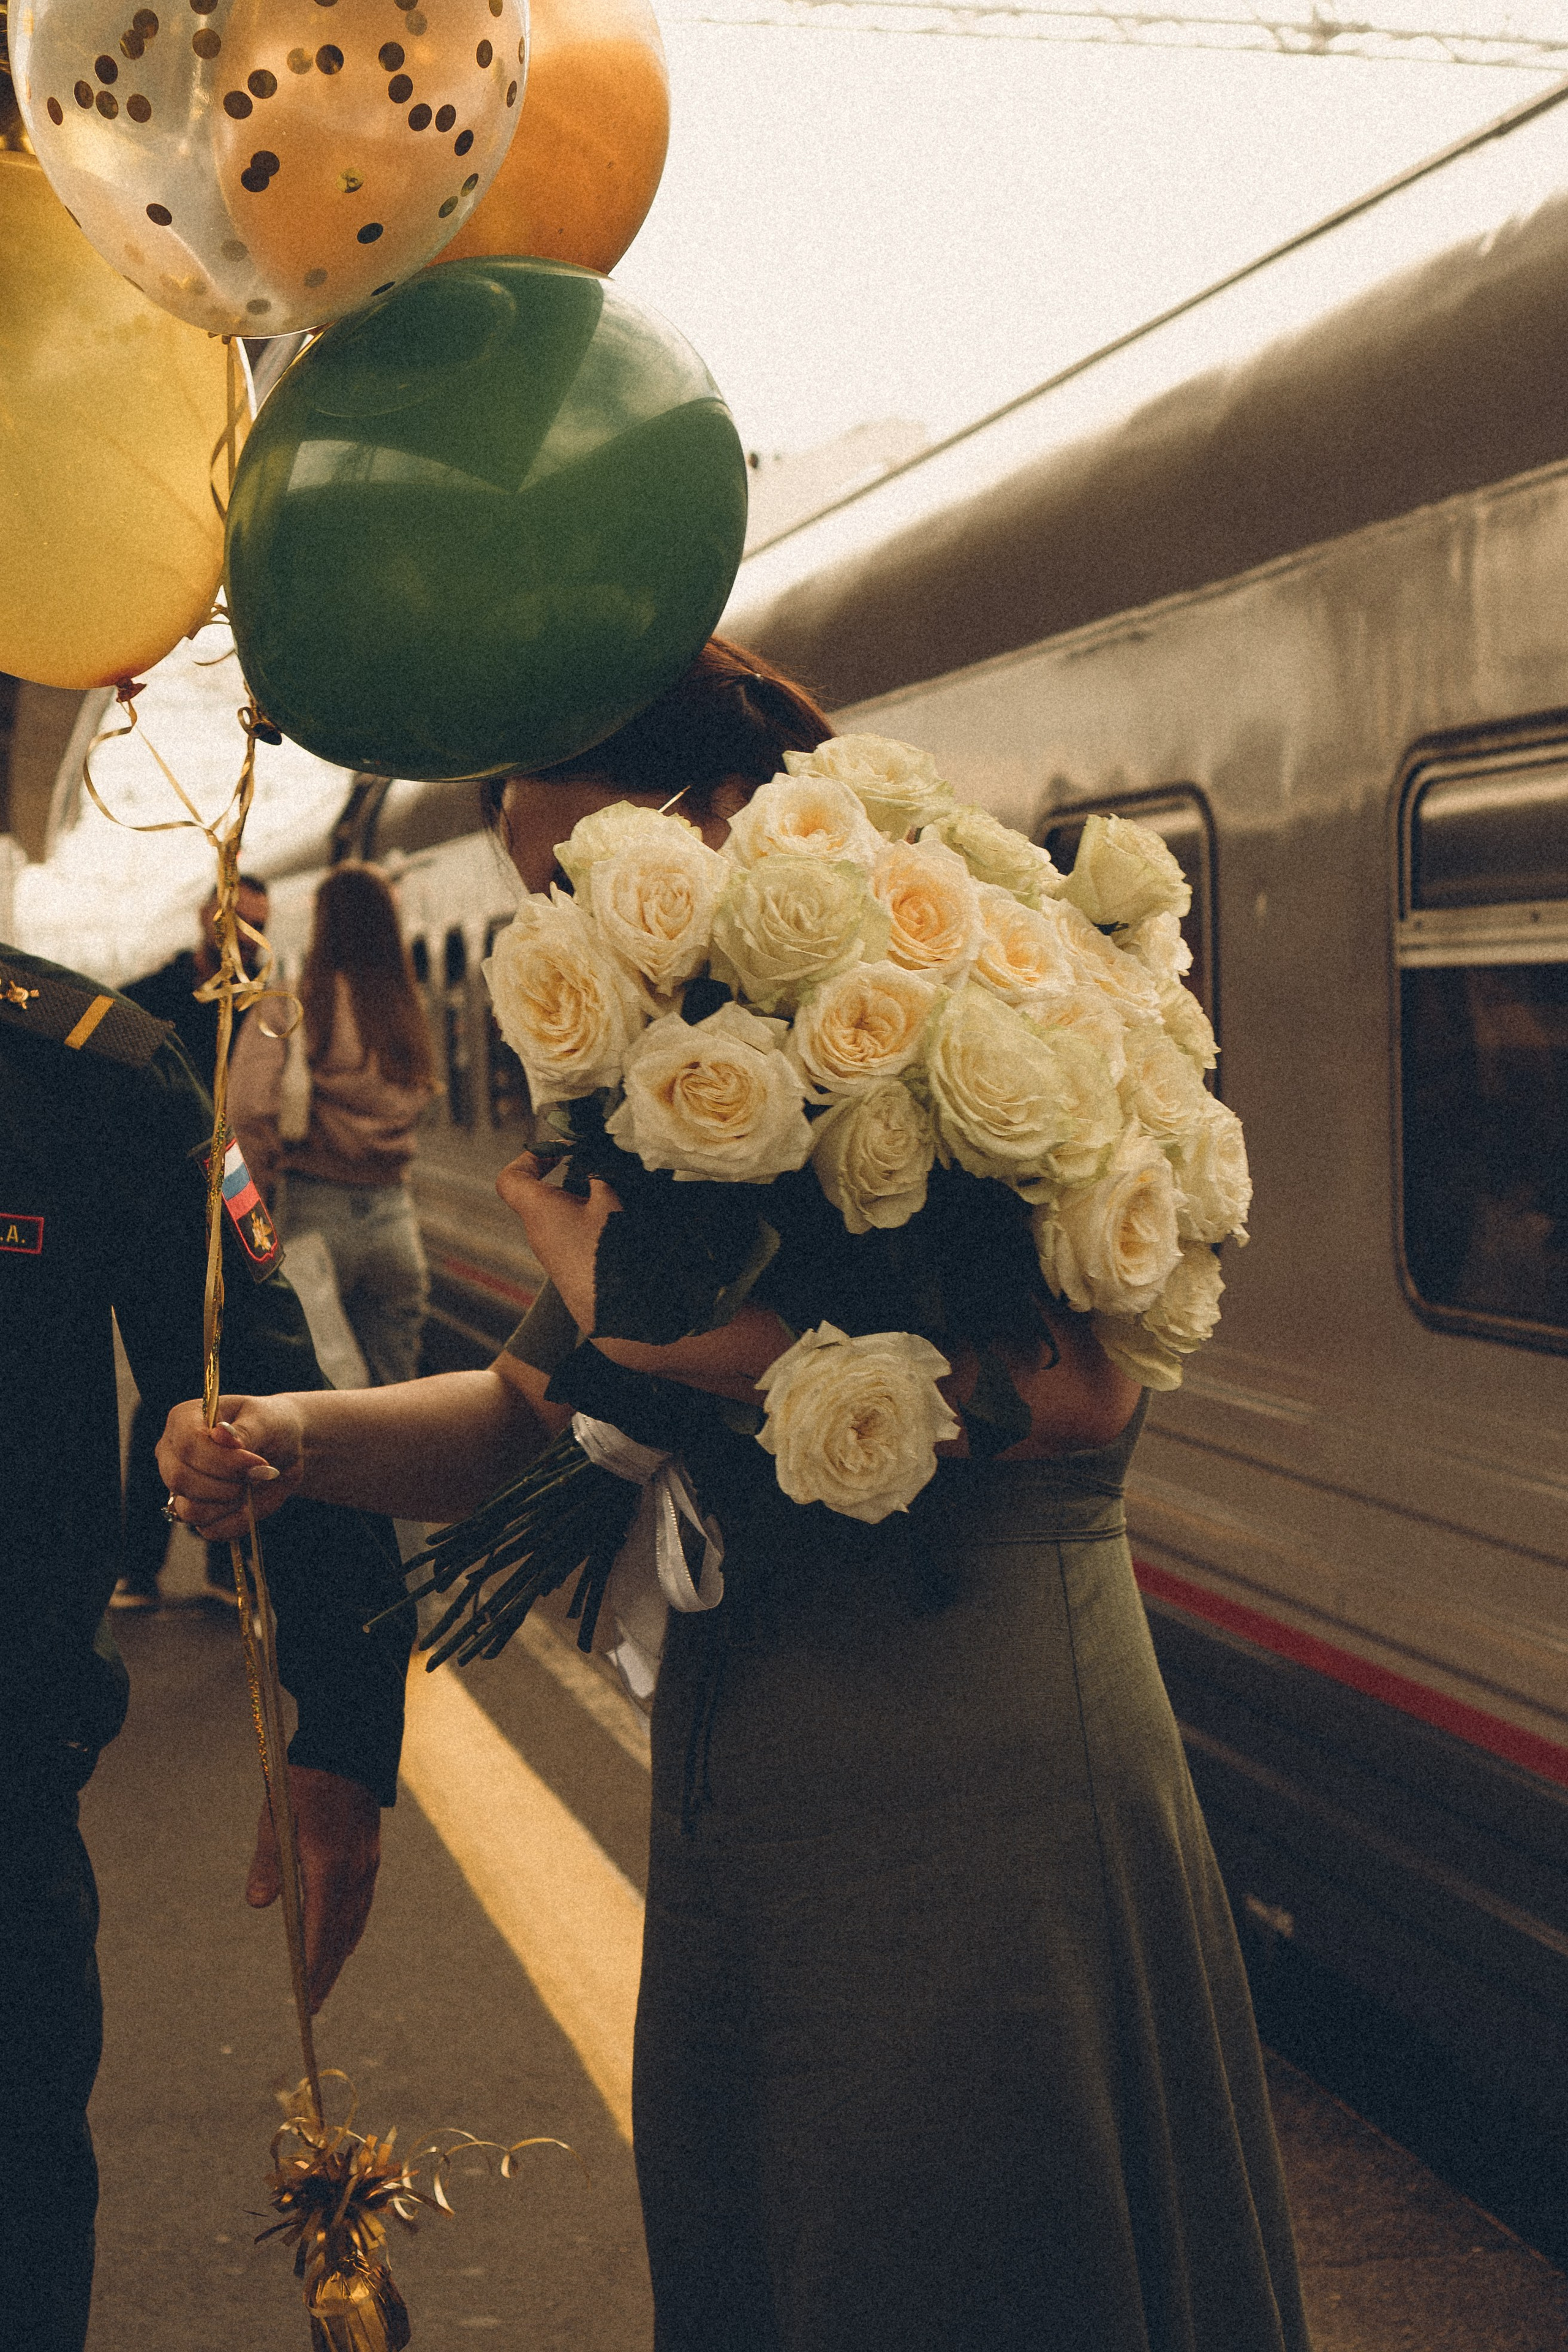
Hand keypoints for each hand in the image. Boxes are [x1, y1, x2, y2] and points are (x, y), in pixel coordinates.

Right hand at [157, 1394, 304, 1540]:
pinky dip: (236, 1521)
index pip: (188, 1445)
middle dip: (227, 1484)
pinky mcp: (196, 1511)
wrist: (284, 1448)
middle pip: (181, 1480)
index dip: (223, 1461)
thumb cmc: (271, 1426)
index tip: (258, 1462)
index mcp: (184, 1419)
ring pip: (190, 1511)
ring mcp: (180, 1486)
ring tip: (253, 1485)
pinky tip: (250, 1502)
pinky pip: (209, 1530)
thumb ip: (245, 1431)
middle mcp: (172, 1453)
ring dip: (231, 1504)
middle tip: (259, 1474)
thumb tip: (220, 1435)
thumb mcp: (266, 1421)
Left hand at [246, 1765, 380, 2013]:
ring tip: (326, 1980)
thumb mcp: (276, 1816)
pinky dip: (351, 1928)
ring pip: (355, 1920)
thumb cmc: (304, 1780)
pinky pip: (362, 1902)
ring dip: (339, 1953)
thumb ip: (267, 1862)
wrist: (349, 1746)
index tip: (304, 1996)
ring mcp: (367, 1863)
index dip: (312, 1966)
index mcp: (328, 1863)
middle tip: (313, 2005)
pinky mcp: (371, 1854)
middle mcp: (354, 1869)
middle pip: (341, 1933)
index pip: (320, 1928)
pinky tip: (344, 1938)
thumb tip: (258, 1905)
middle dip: (326, 1971)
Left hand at [495, 1152, 618, 1331]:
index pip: (510, 1179)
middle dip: (569, 1174)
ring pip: (559, 1212)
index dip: (530, 1158)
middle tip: (597, 1167)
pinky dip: (589, 1219)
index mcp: (538, 1210)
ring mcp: (552, 1251)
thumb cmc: (606, 1255)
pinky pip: (571, 1232)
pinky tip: (615, 1222)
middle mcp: (538, 1231)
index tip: (560, 1152)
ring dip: (583, 1197)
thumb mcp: (609, 1202)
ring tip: (614, 1195)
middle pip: (539, 1192)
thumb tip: (599, 1155)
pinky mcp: (568, 1265)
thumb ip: (601, 1173)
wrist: (615, 1316)